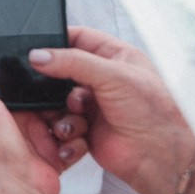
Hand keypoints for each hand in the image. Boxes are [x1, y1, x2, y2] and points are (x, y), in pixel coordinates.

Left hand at [0, 32, 66, 193]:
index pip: (21, 78)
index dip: (39, 69)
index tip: (58, 60)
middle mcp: (18, 120)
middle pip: (50, 96)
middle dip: (67, 96)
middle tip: (73, 97)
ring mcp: (38, 138)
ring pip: (68, 117)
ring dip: (74, 120)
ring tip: (68, 126)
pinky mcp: (55, 155)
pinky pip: (75, 141)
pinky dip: (77, 143)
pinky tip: (69, 147)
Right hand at [28, 26, 194, 193]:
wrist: (158, 154)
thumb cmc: (153, 112)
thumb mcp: (113, 76)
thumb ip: (73, 62)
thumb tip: (39, 55)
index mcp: (116, 57)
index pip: (79, 38)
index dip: (57, 41)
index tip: (36, 48)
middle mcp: (103, 79)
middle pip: (62, 71)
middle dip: (53, 81)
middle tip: (46, 85)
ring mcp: (93, 103)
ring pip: (57, 99)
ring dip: (59, 108)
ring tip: (75, 113)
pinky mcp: (85, 126)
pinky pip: (60, 122)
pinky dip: (64, 128)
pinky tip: (78, 131)